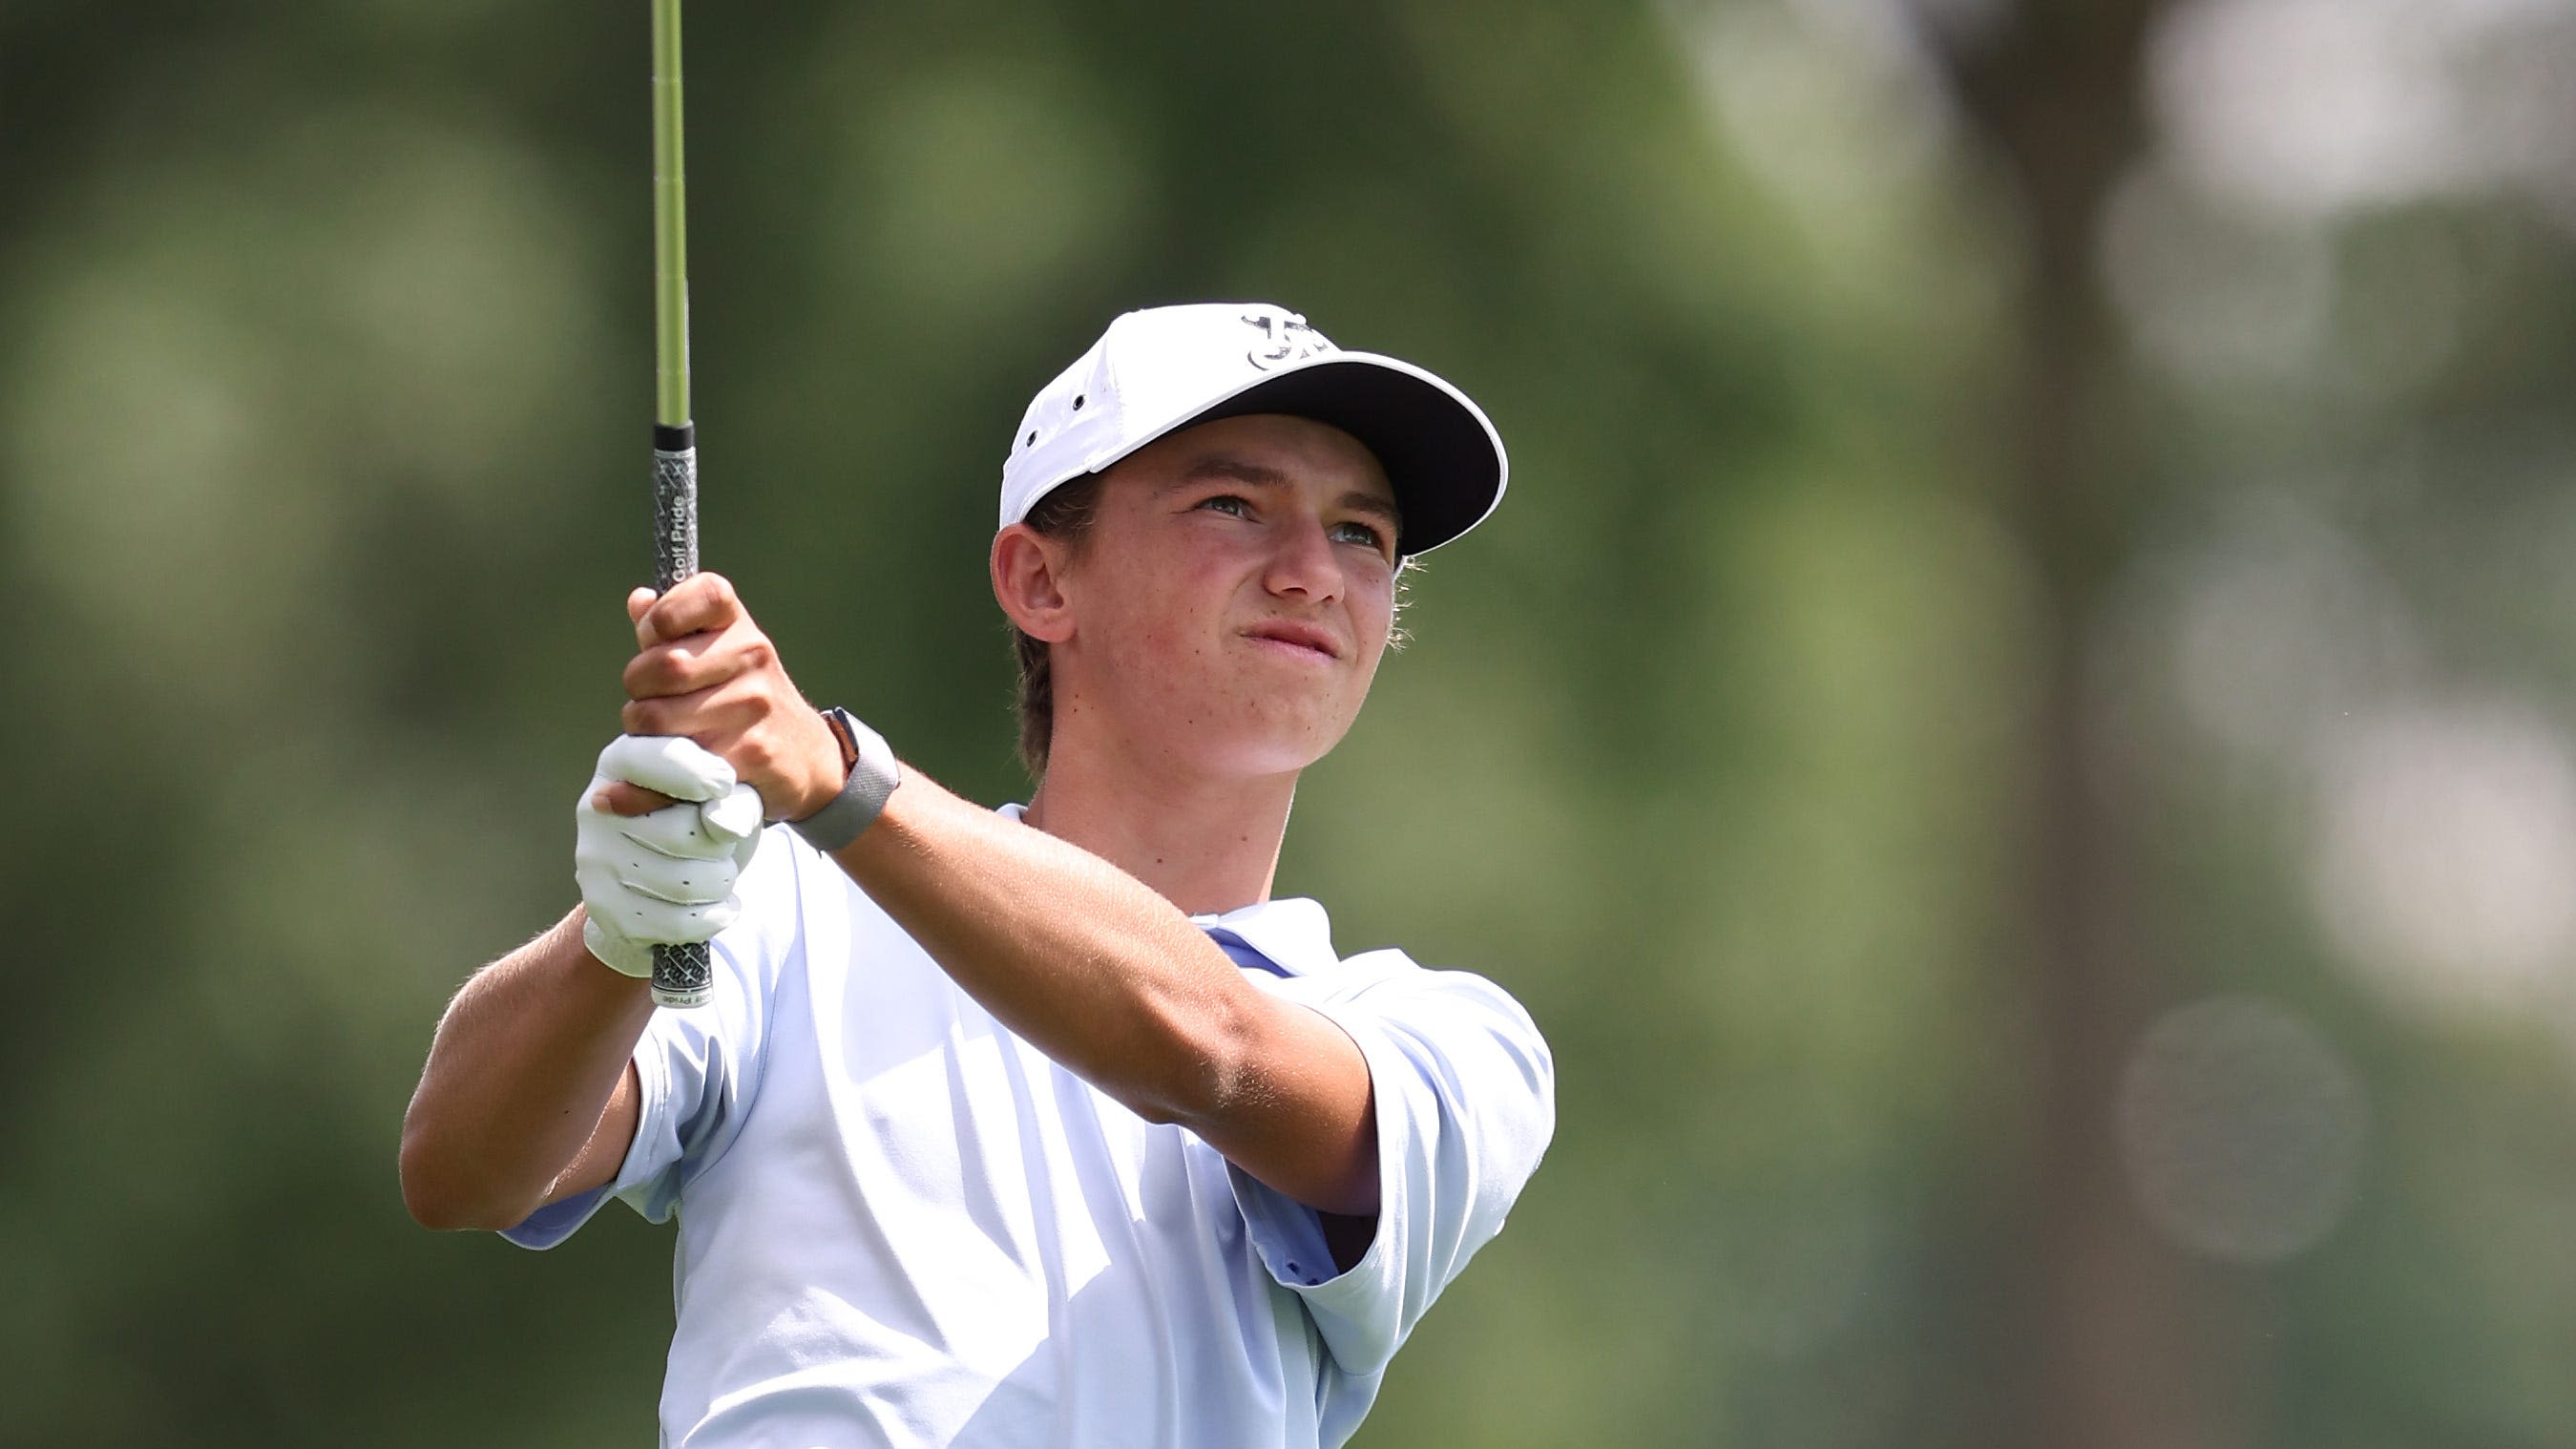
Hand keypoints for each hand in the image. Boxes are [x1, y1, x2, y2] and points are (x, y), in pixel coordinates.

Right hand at [574, 735, 764, 976]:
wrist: (664, 881)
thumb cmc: (703, 822)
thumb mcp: (729, 798)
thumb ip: (737, 801)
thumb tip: (722, 823)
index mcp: (625, 760)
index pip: (662, 759)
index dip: (699, 774)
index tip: (726, 782)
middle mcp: (598, 804)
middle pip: (684, 832)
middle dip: (722, 846)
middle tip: (722, 845)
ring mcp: (595, 857)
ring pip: (684, 883)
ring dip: (721, 884)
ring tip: (718, 875)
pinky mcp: (603, 905)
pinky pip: (673, 922)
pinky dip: (711, 918)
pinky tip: (718, 908)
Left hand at [609, 573, 844, 821]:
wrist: (805, 756)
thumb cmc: (745, 699)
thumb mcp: (719, 654)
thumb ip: (674, 628)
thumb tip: (639, 600)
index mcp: (739, 625)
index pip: (705, 593)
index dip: (664, 615)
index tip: (656, 640)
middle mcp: (753, 656)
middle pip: (662, 666)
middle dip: (637, 692)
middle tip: (649, 705)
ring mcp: (754, 705)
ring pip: (657, 719)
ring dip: (640, 738)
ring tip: (660, 741)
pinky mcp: (749, 753)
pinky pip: (674, 768)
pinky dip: (644, 785)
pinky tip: (642, 785)